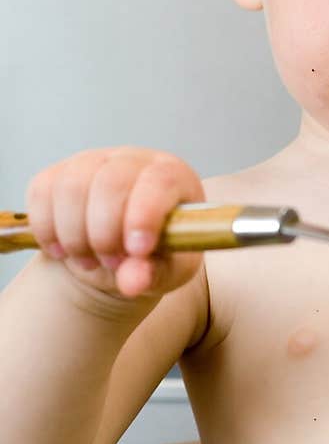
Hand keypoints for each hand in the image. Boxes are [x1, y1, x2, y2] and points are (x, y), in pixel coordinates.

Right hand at [26, 148, 204, 300]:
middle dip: (105, 233)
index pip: (159, 181)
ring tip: (89, 262)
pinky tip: (63, 251)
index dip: (144, 215)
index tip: (137, 251)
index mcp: (173, 176)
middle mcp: (132, 160)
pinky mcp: (59, 173)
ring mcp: (93, 162)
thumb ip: (153, 273)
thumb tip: (132, 283)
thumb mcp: (167, 269)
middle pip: (110, 182)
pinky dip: (47, 228)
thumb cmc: (155, 254)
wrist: (121, 252)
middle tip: (112, 264)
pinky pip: (41, 191)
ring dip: (74, 235)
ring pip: (71, 186)